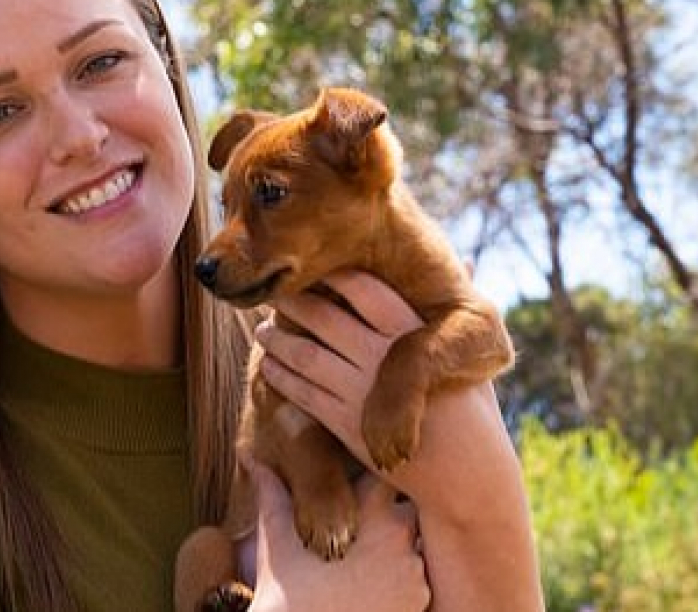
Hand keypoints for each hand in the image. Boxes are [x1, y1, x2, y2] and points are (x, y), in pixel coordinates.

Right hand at [242, 460, 429, 611]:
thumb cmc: (286, 590)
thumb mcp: (276, 538)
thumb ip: (271, 493)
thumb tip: (252, 460)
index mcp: (373, 516)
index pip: (389, 479)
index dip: (375, 481)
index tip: (359, 490)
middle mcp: (402, 541)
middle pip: (408, 513)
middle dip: (388, 519)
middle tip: (359, 533)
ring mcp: (414, 576)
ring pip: (415, 549)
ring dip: (396, 552)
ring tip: (363, 565)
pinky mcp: (419, 605)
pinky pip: (418, 583)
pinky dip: (400, 583)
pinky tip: (371, 589)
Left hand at [252, 270, 513, 515]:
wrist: (467, 474)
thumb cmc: (469, 407)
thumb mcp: (466, 354)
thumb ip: (447, 310)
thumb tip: (464, 259)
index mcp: (413, 332)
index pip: (362, 287)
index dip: (331, 274)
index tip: (310, 266)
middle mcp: (382, 357)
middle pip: (323, 317)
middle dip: (292, 303)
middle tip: (274, 295)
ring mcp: (361, 391)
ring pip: (304, 354)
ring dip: (277, 339)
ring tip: (263, 330)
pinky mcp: (346, 425)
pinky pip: (302, 393)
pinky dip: (280, 376)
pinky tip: (268, 366)